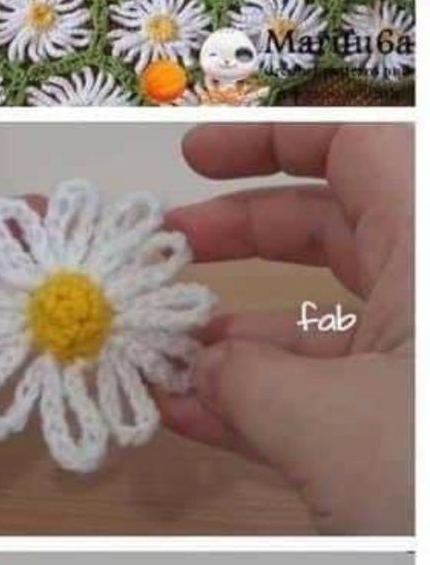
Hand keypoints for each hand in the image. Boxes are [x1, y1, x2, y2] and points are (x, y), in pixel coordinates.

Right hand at [162, 123, 412, 533]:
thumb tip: (202, 369)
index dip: (272, 138)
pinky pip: (335, 387)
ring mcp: (424, 362)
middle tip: (163, 254)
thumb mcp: (326, 421)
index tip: (194, 157)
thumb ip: (244, 381)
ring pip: (327, 317)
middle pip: (331, 227)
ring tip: (162, 356)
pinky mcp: (412, 426)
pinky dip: (269, 397)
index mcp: (428, 251)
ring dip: (240, 336)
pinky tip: (194, 414)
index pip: (358, 146)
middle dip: (237, 238)